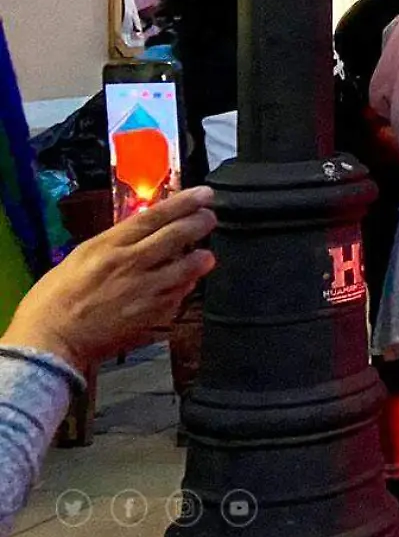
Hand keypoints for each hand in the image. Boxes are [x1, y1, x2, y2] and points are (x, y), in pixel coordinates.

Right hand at [2, 188, 216, 368]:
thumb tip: (143, 234)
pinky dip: (185, 287)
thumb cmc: (54, 299)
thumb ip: (114, 244)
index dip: (184, 202)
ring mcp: (146, 291)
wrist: (51, 342)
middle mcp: (131, 264)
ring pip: (188, 267)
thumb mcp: (80, 258)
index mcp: (108, 246)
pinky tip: (185, 284)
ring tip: (206, 255)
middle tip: (209, 217)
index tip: (204, 194)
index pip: (154, 216)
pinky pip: (179, 296)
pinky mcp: (153, 315)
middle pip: (177, 236)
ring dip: (201, 258)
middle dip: (200, 222)